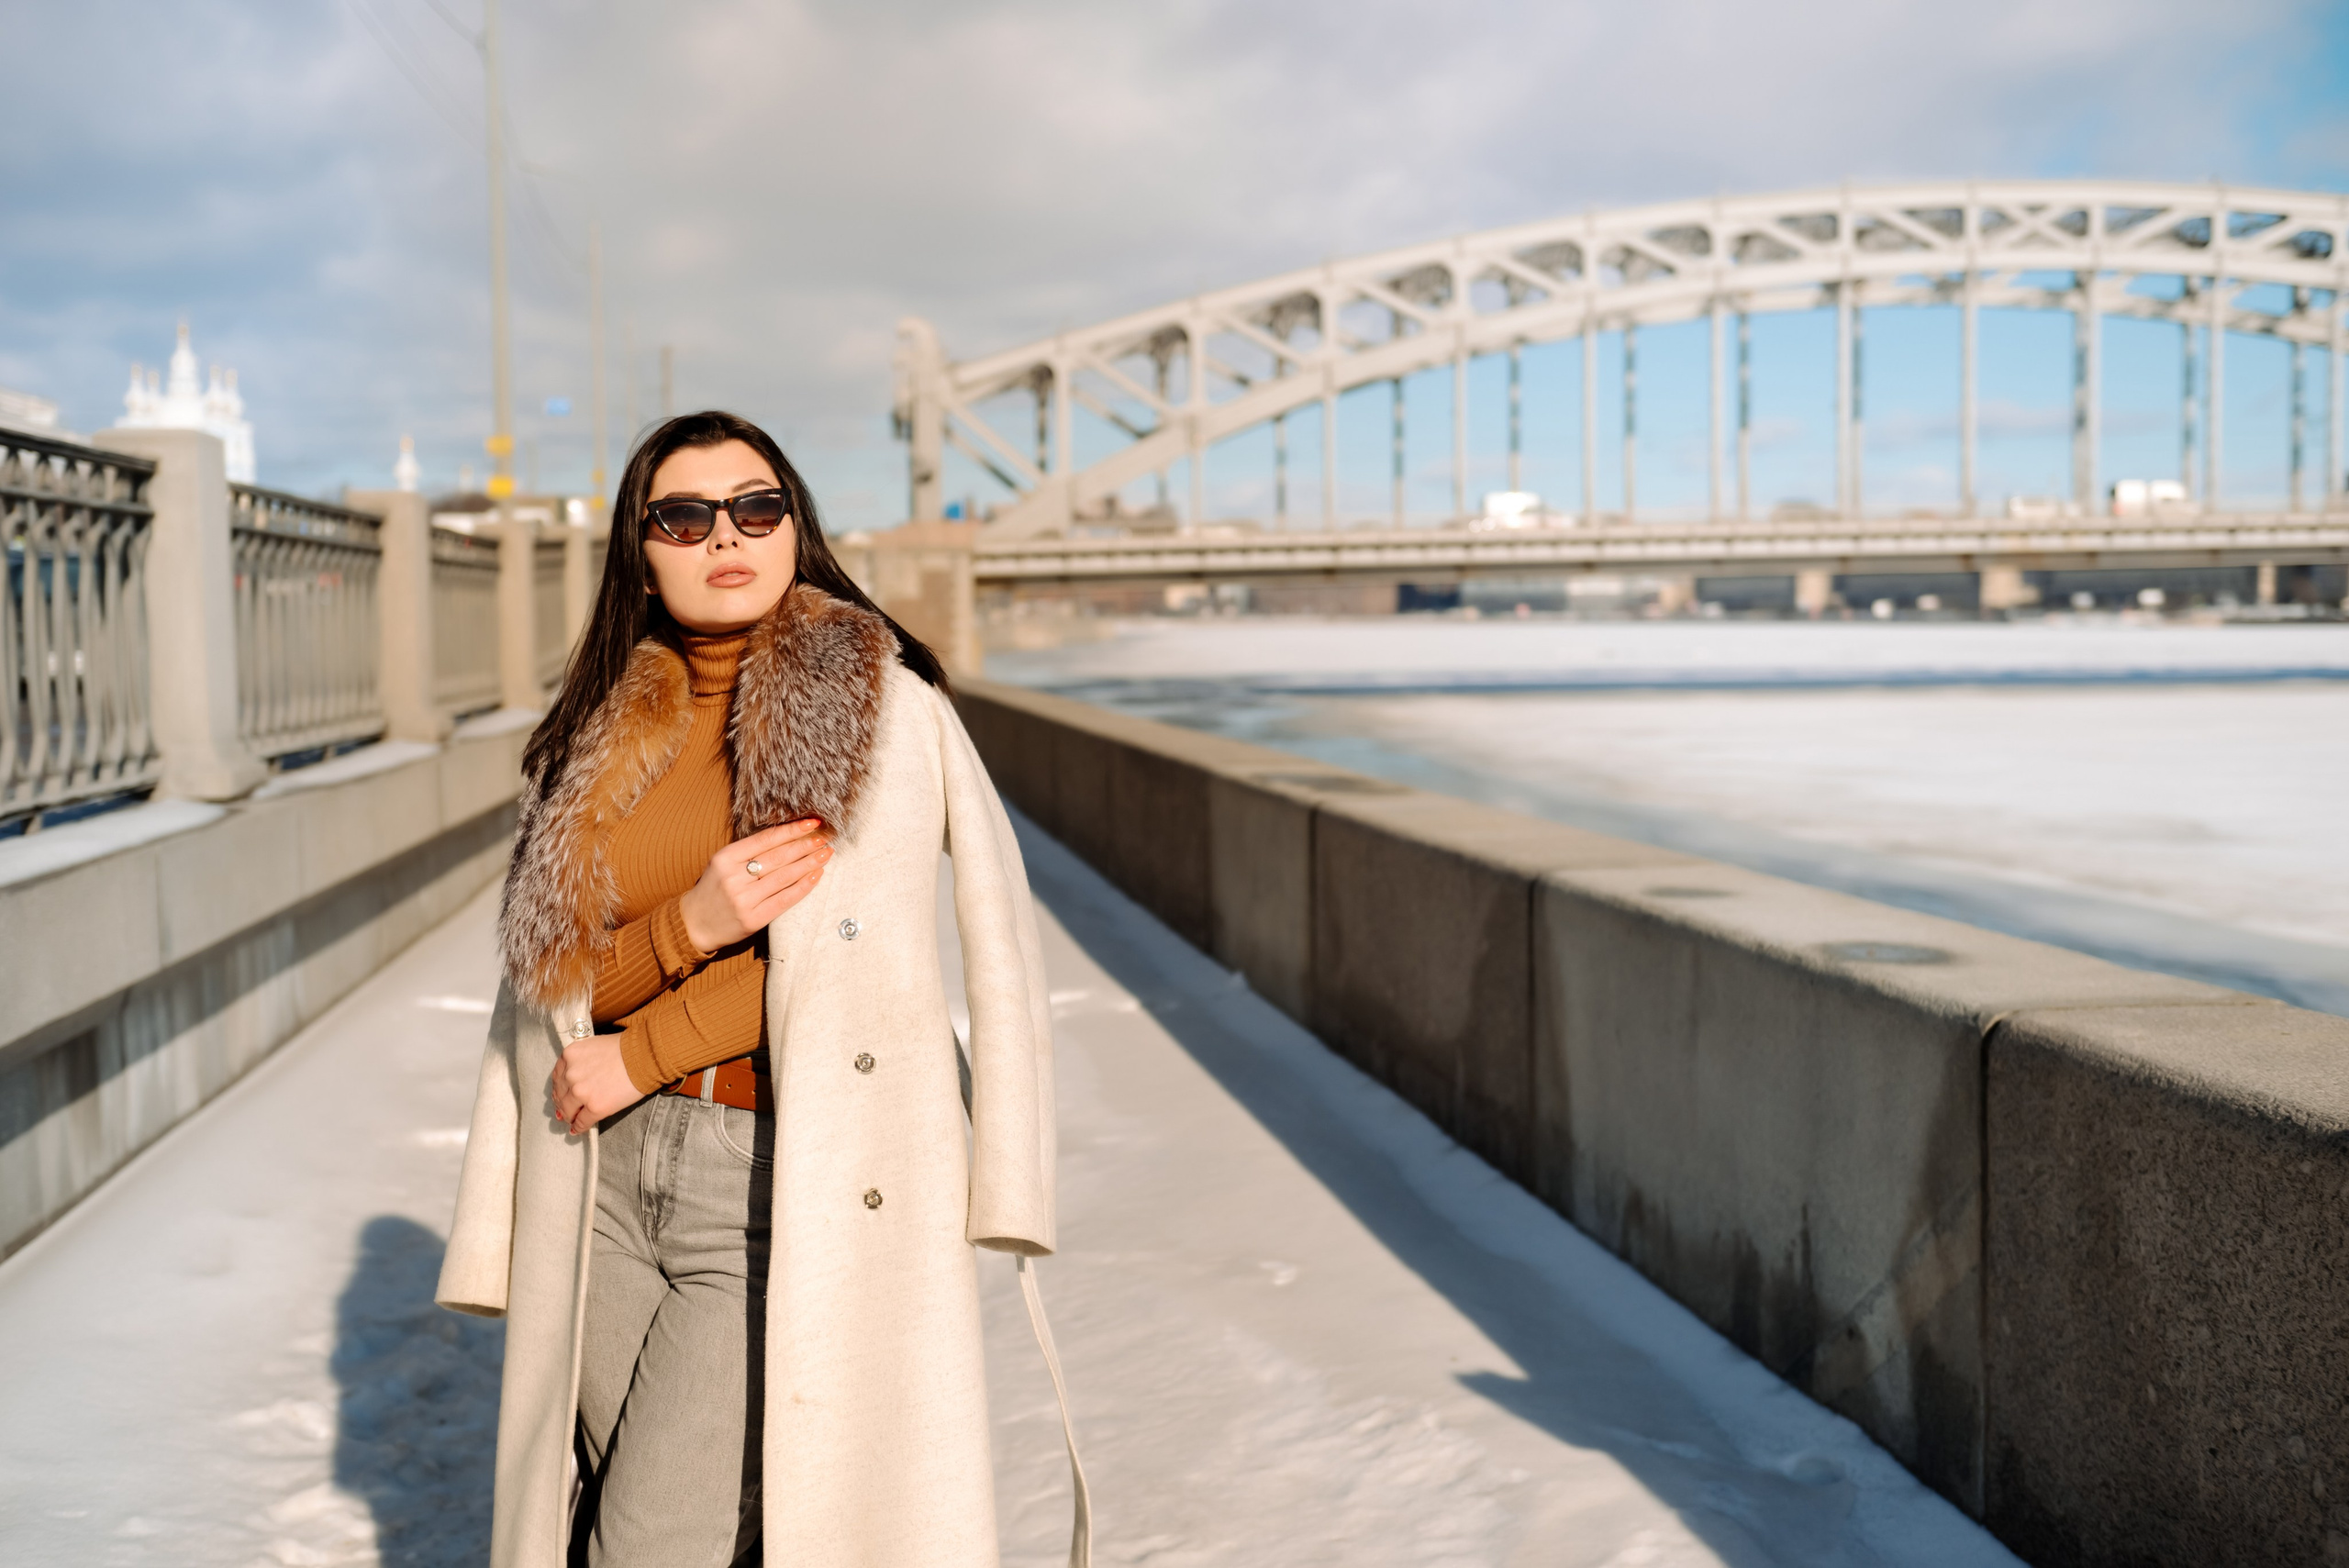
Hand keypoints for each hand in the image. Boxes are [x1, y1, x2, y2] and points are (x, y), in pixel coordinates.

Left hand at [552, 1032, 642, 1135]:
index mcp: (569, 1055)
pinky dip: (579, 1127)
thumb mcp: (594, 1046)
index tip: (562, 1095)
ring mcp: (581, 1092)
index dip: (560, 1088)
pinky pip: (582, 1122)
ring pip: (568, 1110)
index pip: (557, 1077)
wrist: (644, 1057)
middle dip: (562, 1104)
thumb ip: (580, 1060)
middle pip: (560, 1095)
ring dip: (569, 1117)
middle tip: (564, 1110)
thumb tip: (574, 1078)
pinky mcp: (595, 1107)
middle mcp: (571, 1074)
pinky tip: (578, 1130)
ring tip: (572, 1121)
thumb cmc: (625, 1049)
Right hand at [678, 818, 831, 952]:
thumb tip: (788, 837)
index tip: (812, 823)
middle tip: (825, 837)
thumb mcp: (723, 863)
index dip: (791, 830)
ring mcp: (744, 900)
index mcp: (725, 858)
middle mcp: (734, 878)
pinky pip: (785, 900)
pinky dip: (803, 887)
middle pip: (778, 857)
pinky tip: (816, 875)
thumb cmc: (713, 889)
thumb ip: (749, 851)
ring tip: (826, 853)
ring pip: (785, 877)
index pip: (765, 839)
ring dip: (809, 863)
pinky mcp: (753, 919)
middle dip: (805, 845)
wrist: (693, 924)